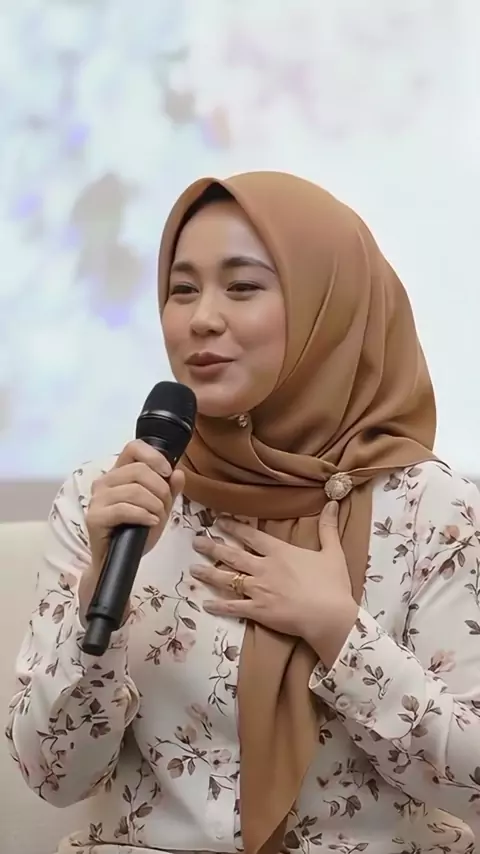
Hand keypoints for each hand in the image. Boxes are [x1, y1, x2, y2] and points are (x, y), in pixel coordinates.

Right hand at [79, 439, 183, 621]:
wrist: (118, 561)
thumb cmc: (137, 532)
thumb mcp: (160, 508)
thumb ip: (169, 490)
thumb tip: (178, 473)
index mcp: (119, 473)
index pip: (134, 448)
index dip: (154, 456)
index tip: (167, 473)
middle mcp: (105, 481)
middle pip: (140, 470)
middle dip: (161, 489)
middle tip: (164, 507)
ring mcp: (97, 499)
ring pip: (134, 490)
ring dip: (154, 505)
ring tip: (157, 518)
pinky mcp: (95, 517)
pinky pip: (125, 508)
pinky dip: (144, 515)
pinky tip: (151, 523)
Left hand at [190, 502, 358, 665]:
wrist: (330, 616)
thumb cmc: (332, 585)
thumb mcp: (333, 552)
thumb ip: (328, 528)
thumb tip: (332, 504)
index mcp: (280, 552)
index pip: (252, 535)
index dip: (234, 527)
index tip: (218, 521)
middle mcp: (264, 568)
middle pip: (233, 555)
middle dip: (212, 547)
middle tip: (196, 541)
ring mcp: (259, 590)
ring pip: (227, 579)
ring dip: (209, 574)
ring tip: (192, 569)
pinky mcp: (258, 611)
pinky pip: (233, 607)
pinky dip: (218, 606)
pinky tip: (205, 605)